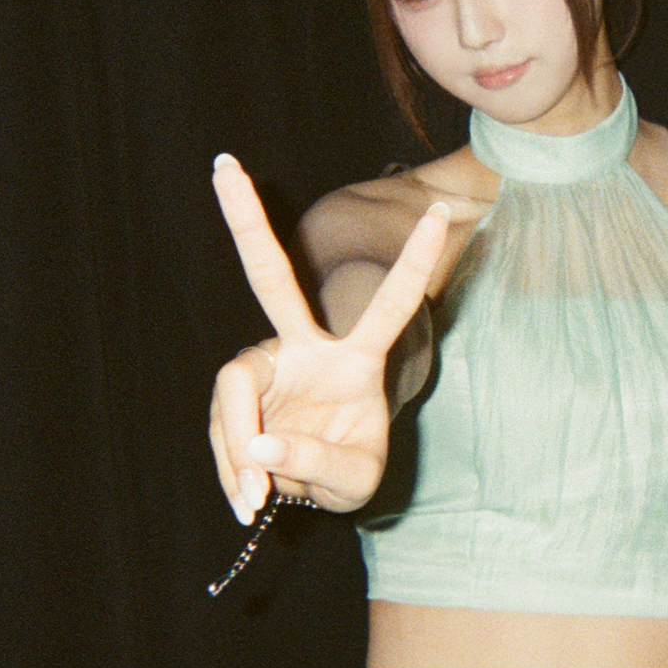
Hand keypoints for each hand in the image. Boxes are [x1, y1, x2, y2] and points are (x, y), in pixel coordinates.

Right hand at [207, 154, 447, 521]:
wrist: (313, 489)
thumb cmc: (348, 469)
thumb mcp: (354, 481)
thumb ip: (316, 461)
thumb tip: (260, 444)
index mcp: (357, 358)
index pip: (391, 304)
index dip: (416, 260)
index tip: (444, 209)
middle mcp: (305, 347)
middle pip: (269, 278)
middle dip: (248, 222)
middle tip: (223, 165)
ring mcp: (266, 366)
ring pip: (233, 386)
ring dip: (237, 447)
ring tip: (253, 499)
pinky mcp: (239, 395)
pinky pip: (224, 425)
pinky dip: (231, 468)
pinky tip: (245, 502)